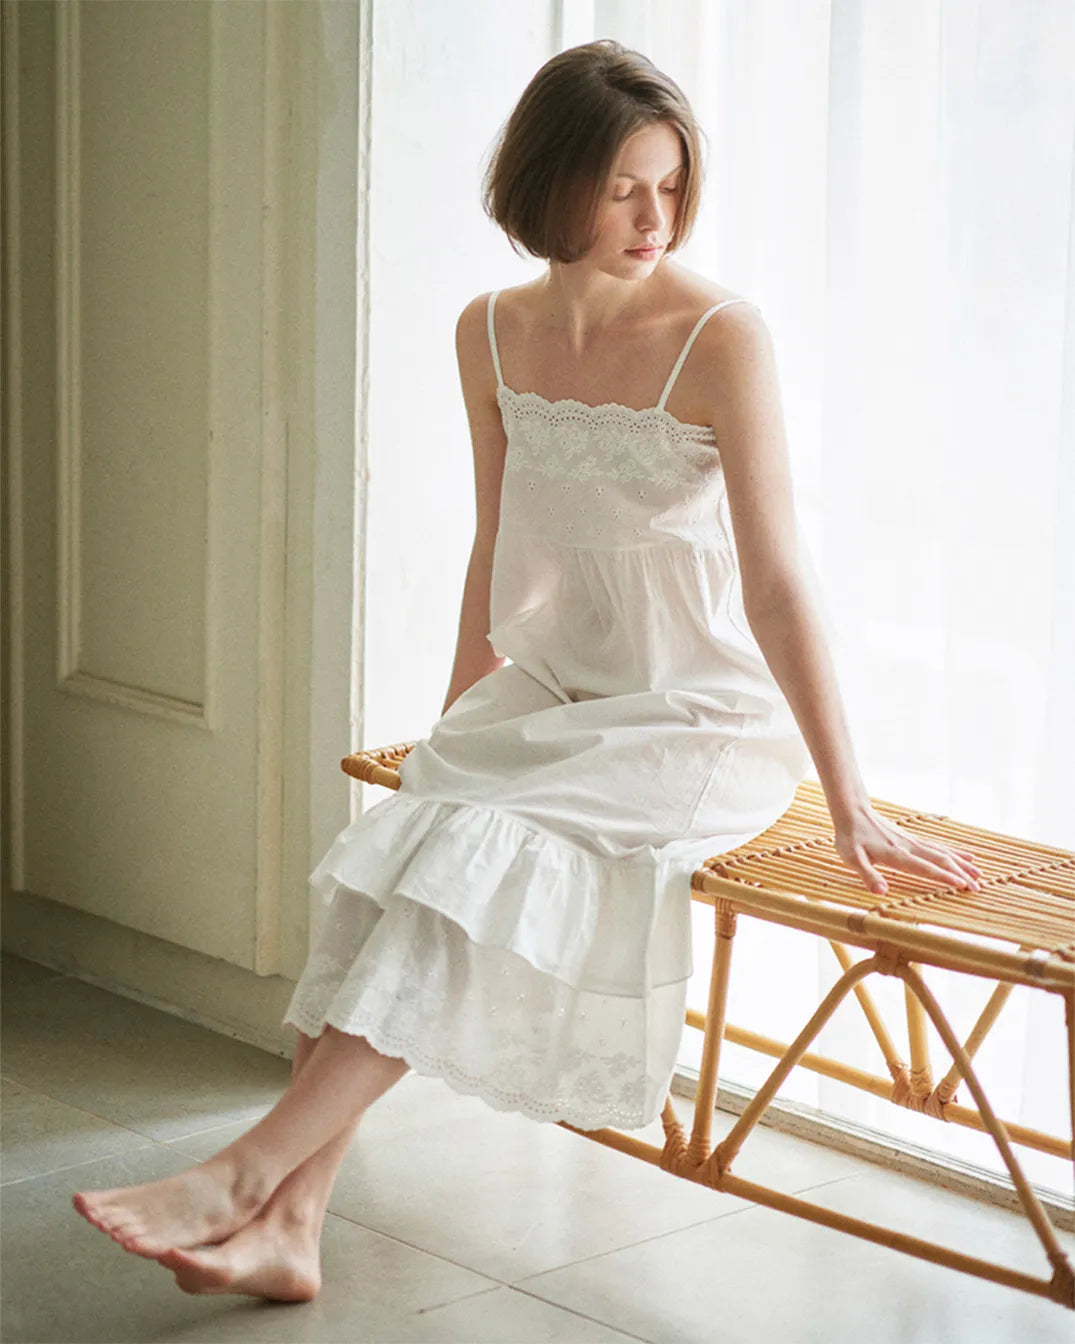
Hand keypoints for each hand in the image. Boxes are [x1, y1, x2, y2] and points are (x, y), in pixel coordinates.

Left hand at [832, 803, 982, 897]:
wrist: (852, 811)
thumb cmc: (850, 837)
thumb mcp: (852, 858)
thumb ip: (867, 875)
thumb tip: (882, 892)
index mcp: (896, 855)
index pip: (924, 868)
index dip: (943, 877)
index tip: (962, 886)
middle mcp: (909, 847)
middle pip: (940, 860)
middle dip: (960, 874)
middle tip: (977, 888)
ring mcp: (913, 842)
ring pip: (942, 853)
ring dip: (962, 864)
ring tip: (980, 874)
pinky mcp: (912, 839)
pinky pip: (938, 847)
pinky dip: (954, 852)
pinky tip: (966, 856)